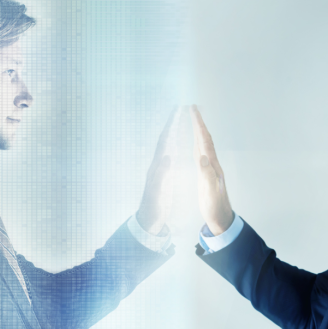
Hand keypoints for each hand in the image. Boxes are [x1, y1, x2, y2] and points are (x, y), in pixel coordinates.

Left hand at [136, 107, 180, 234]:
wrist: (148, 220)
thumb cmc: (153, 208)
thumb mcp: (158, 191)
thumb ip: (162, 174)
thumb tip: (168, 156)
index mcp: (158, 165)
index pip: (165, 140)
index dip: (171, 125)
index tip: (178, 111)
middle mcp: (158, 164)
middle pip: (165, 138)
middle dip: (172, 123)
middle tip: (179, 108)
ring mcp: (160, 169)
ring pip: (167, 145)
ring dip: (173, 131)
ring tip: (178, 119)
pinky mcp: (164, 175)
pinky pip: (169, 154)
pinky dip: (174, 145)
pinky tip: (177, 143)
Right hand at [190, 105, 233, 235]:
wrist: (221, 217)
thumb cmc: (215, 207)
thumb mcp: (210, 191)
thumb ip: (206, 174)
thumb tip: (201, 157)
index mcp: (212, 165)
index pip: (204, 140)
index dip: (199, 125)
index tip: (193, 110)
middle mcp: (212, 164)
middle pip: (205, 139)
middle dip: (199, 123)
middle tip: (193, 109)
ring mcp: (209, 169)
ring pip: (203, 146)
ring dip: (198, 132)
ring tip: (194, 121)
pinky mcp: (205, 175)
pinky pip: (200, 155)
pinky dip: (196, 146)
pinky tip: (195, 145)